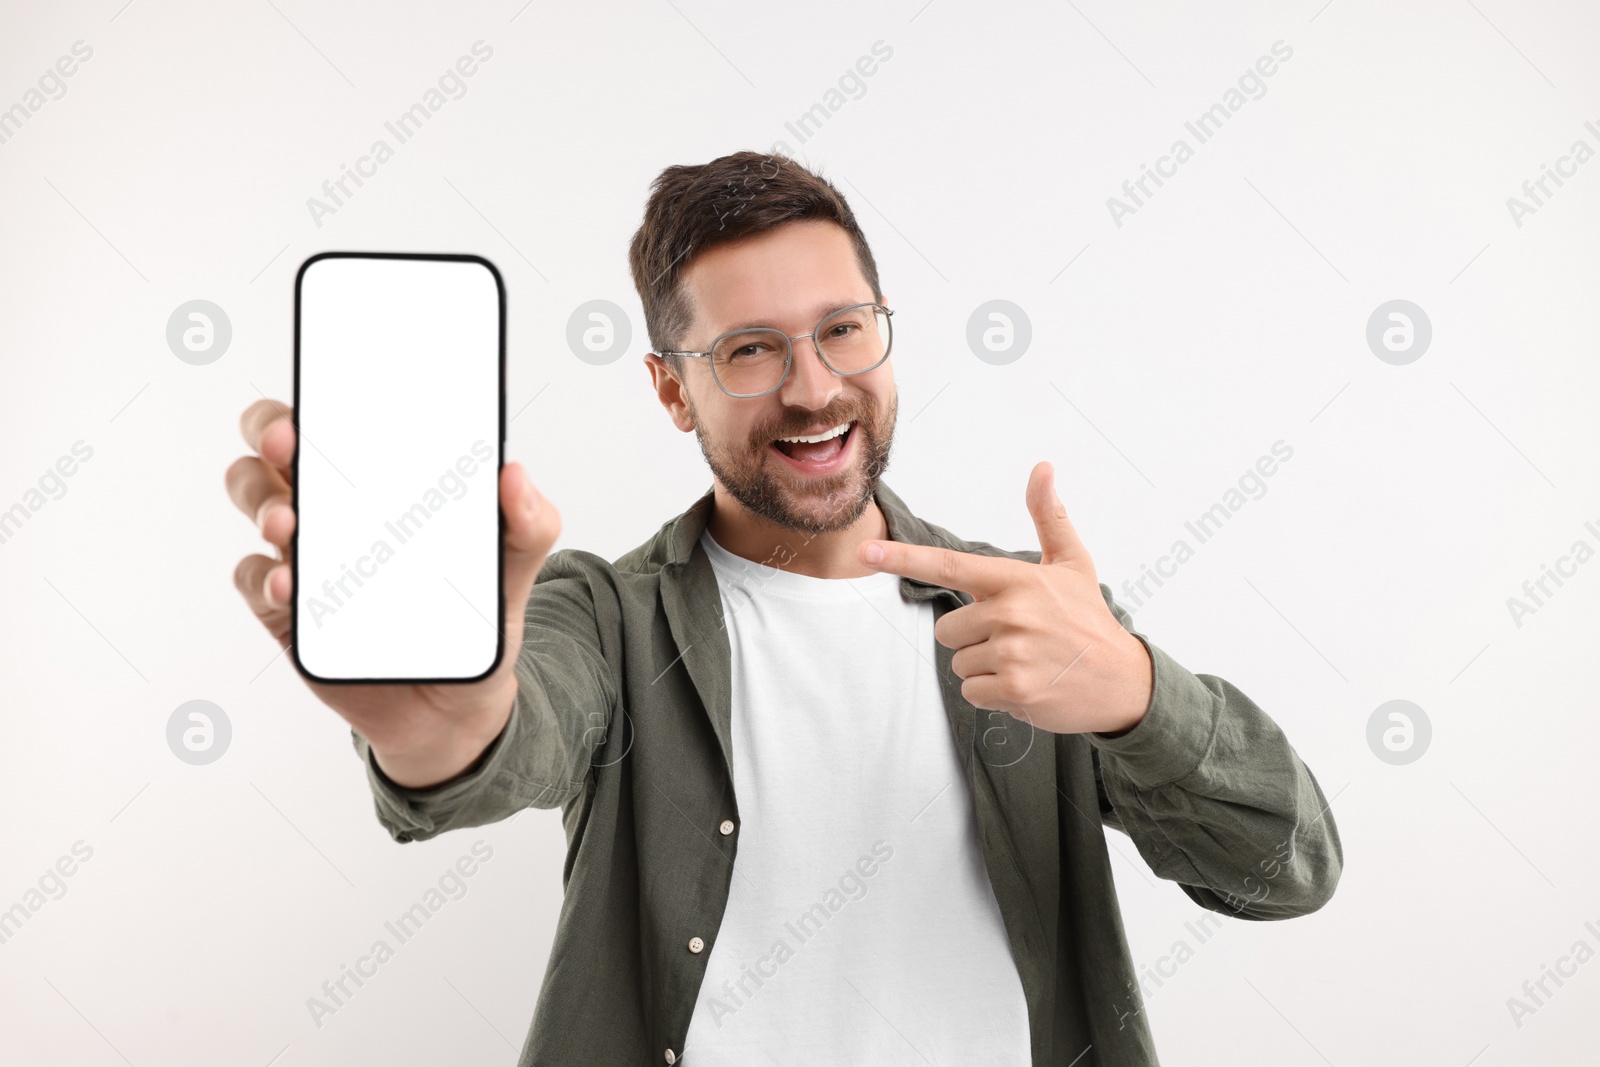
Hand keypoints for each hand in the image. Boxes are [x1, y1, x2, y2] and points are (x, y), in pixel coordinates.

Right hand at [225, 398, 561, 785]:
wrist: (455, 705)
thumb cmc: (472, 619)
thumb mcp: (514, 568)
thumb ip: (528, 522)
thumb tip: (517, 473)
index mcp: (380, 486)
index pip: (333, 425)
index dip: (314, 401)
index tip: (318, 400)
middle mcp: (332, 512)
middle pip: (273, 452)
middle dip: (271, 434)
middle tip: (288, 445)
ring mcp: (305, 559)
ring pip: (257, 504)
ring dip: (263, 503)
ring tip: (288, 523)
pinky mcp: (291, 613)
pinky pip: (257, 581)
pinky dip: (266, 576)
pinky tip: (291, 584)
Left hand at [858, 462, 1151, 736]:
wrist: (1124, 681)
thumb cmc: (1090, 620)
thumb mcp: (1073, 563)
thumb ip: (1049, 517)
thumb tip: (1043, 467)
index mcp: (1016, 579)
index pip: (948, 565)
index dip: (902, 558)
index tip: (866, 551)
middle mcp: (1011, 613)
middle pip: (946, 629)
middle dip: (972, 638)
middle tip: (1016, 640)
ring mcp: (1013, 652)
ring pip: (960, 663)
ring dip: (986, 668)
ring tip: (1027, 663)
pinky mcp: (1016, 689)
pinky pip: (973, 691)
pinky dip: (994, 694)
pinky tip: (1028, 685)